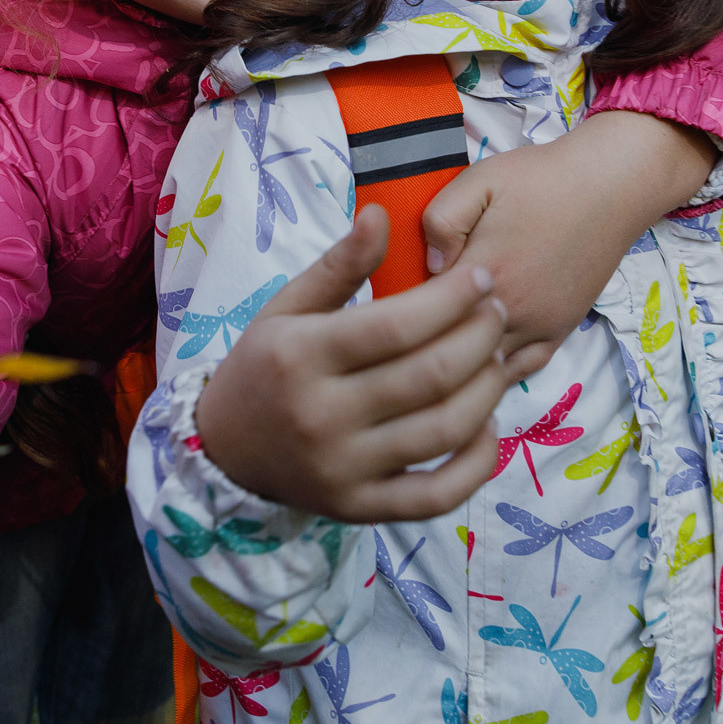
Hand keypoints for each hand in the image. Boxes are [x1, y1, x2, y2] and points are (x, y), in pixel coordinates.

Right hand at [194, 206, 510, 523]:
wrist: (225, 451)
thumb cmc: (263, 367)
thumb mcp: (287, 308)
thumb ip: (338, 265)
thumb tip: (381, 214)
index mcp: (300, 356)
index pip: (395, 325)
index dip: (451, 299)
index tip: (482, 277)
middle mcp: (322, 416)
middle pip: (429, 376)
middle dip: (480, 338)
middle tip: (498, 312)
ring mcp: (343, 469)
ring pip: (442, 431)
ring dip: (487, 391)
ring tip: (496, 359)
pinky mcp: (360, 509)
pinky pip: (436, 495)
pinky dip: (476, 465)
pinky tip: (487, 428)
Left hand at [420, 111, 719, 379]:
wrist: (610, 185)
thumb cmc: (540, 178)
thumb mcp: (479, 181)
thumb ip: (440, 220)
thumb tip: (427, 266)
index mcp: (482, 274)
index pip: (421, 312)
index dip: (397, 309)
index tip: (384, 302)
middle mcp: (510, 311)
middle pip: (448, 349)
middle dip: (421, 343)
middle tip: (400, 331)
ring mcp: (537, 327)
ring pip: (482, 372)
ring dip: (455, 365)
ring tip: (430, 350)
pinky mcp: (559, 332)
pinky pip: (520, 372)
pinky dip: (493, 375)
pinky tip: (473, 365)